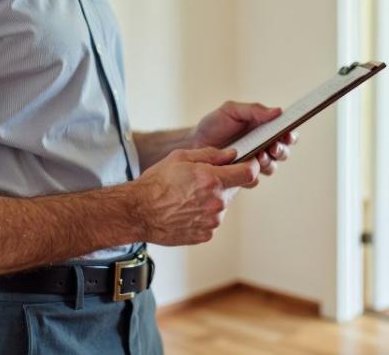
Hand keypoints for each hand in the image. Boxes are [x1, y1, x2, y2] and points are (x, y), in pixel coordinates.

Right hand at [132, 147, 259, 245]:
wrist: (138, 212)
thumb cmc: (156, 183)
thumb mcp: (181, 157)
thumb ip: (211, 154)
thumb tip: (232, 154)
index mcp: (212, 180)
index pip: (249, 173)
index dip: (251, 166)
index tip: (248, 164)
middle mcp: (216, 202)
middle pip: (234, 189)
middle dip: (223, 182)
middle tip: (201, 181)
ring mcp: (212, 221)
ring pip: (222, 206)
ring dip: (212, 199)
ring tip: (188, 197)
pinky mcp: (205, 234)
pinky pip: (212, 221)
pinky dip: (203, 214)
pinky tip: (185, 210)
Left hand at [190, 101, 297, 175]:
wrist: (194, 142)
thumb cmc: (215, 124)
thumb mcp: (232, 110)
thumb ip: (254, 110)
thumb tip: (278, 111)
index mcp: (265, 130)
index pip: (286, 134)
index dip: (290, 135)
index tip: (287, 134)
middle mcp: (264, 147)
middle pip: (283, 153)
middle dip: (280, 151)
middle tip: (272, 147)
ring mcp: (254, 163)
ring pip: (271, 167)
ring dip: (268, 163)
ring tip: (258, 156)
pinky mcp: (243, 176)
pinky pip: (253, 179)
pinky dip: (252, 175)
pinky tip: (244, 170)